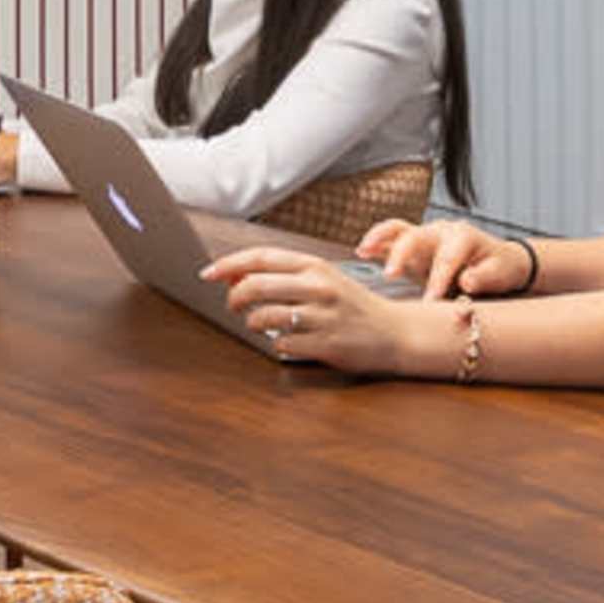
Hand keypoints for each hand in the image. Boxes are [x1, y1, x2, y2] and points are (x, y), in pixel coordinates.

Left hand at [203, 245, 432, 371]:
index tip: (207, 273)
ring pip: (264, 317)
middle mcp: (319, 287)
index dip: (228, 264)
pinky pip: (282, 344)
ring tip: (259, 324)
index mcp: (315, 266)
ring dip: (252, 323)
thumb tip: (232, 276)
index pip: (260, 258)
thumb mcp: (321, 280)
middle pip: (255, 286)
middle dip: (234, 298)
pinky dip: (275, 344)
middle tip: (233, 306)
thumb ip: (282, 276)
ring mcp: (324, 316)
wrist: (396, 332)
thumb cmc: (351, 305)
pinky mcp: (328, 344)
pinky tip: (285, 342)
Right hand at [363, 215, 533, 300]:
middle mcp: (440, 231)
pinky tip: (361, 251)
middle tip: (391, 276)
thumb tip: (467, 281)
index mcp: (463, 236)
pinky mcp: (414, 246)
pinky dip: (376, 243)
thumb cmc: (500, 268)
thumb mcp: (500, 273)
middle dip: (401, 256)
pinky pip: (391, 238)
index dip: (437, 279)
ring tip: (363, 250)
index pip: (445, 258)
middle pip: (415, 237)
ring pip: (398, 229)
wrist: (499, 261)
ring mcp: (425, 236)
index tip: (430, 301)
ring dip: (379, 238)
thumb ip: (484, 278)